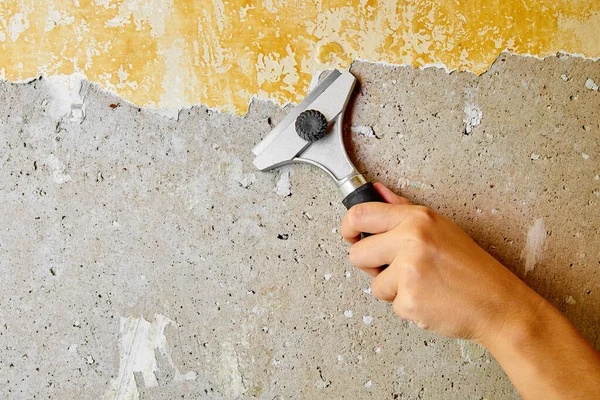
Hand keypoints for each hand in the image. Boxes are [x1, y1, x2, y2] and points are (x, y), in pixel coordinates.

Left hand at [340, 182, 541, 342]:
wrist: (497, 302)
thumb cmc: (471, 266)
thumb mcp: (440, 227)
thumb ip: (402, 209)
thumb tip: (376, 191)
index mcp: (417, 219)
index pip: (361, 214)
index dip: (347, 226)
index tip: (349, 234)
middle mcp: (411, 240)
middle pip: (357, 253)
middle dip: (369, 265)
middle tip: (392, 267)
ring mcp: (409, 272)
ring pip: (373, 283)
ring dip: (391, 288)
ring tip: (421, 284)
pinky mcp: (409, 301)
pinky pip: (391, 304)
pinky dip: (407, 305)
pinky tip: (429, 298)